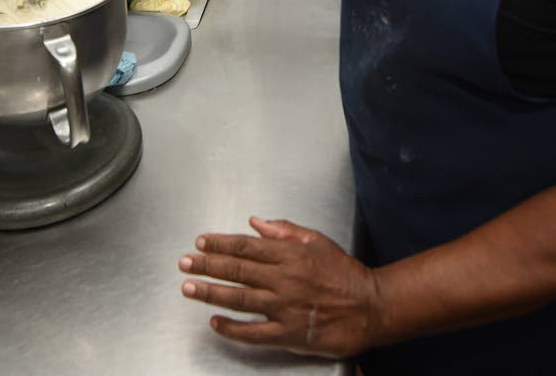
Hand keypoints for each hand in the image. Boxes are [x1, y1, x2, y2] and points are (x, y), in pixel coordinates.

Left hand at [178, 216, 382, 358]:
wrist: (370, 306)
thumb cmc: (344, 272)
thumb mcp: (317, 240)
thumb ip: (285, 230)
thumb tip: (255, 222)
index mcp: (289, 254)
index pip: (246, 246)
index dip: (220, 243)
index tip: (201, 242)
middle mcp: (283, 279)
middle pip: (237, 270)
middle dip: (206, 265)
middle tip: (184, 262)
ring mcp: (284, 307)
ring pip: (239, 299)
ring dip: (210, 292)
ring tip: (189, 288)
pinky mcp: (288, 334)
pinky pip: (253, 333)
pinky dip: (232, 329)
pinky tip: (215, 324)